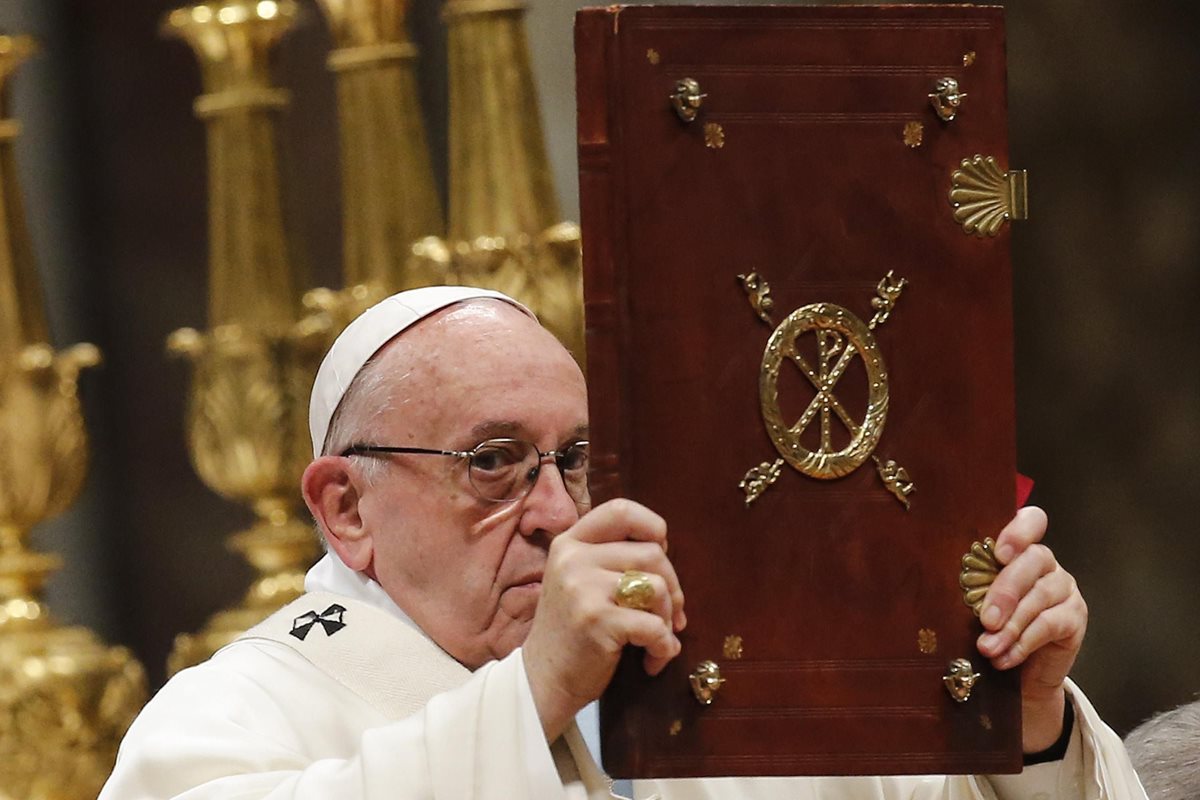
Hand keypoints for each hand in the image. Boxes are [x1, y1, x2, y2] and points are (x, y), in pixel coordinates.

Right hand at [522, 499, 686, 740]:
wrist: (542, 680)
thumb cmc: (572, 631)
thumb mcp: (579, 580)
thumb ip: (610, 557)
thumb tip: (665, 548)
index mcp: (570, 542)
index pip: (621, 510)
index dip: (652, 526)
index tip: (661, 553)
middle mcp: (573, 558)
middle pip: (652, 552)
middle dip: (673, 587)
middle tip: (670, 615)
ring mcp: (582, 588)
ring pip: (657, 586)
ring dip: (668, 618)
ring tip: (659, 639)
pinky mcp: (596, 620)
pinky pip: (654, 625)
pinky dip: (664, 646)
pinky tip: (653, 659)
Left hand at [975, 506, 1086, 751]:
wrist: (1021, 671)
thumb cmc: (991, 628)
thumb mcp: (976, 603)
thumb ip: (971, 589)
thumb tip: (939, 592)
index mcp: (1019, 550)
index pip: (1032, 521)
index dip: (1019, 531)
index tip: (1000, 553)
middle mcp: (1045, 563)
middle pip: (1033, 560)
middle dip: (1006, 591)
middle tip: (985, 620)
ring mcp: (1064, 589)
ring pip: (1040, 596)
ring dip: (1011, 625)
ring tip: (987, 647)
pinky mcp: (1075, 618)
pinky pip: (1049, 625)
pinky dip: (1022, 644)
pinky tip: (1003, 658)